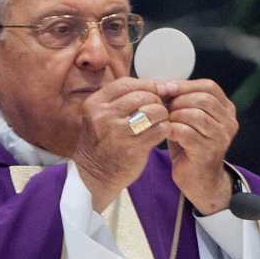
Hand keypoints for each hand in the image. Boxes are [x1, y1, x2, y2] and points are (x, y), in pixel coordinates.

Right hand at [72, 78, 168, 210]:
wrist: (95, 175)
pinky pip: (159, 129)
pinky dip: (165, 128)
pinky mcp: (133, 148)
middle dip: (156, 100)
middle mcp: (104, 116)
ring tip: (159, 120)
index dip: (146, 85)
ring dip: (162, 114)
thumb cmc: (104, 142)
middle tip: (158, 109)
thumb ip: (125, 99)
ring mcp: (118, 133)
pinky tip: (160, 132)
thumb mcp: (102, 115)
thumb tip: (163, 85)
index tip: (156, 91)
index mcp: (95, 104)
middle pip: (143, 95)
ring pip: (154, 111)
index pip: (127, 83)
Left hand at [159, 79, 238, 213]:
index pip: (209, 87)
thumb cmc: (191, 146)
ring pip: (195, 114)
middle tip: (164, 108)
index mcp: (227, 110)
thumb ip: (184, 101)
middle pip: (203, 98)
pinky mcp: (208, 152)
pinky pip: (186, 132)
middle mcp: (229, 123)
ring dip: (174, 116)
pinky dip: (171, 130)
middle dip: (178, 100)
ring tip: (166, 122)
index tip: (165, 88)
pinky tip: (166, 133)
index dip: (185, 84)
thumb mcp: (191, 119)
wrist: (199, 180)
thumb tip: (164, 84)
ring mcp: (221, 138)